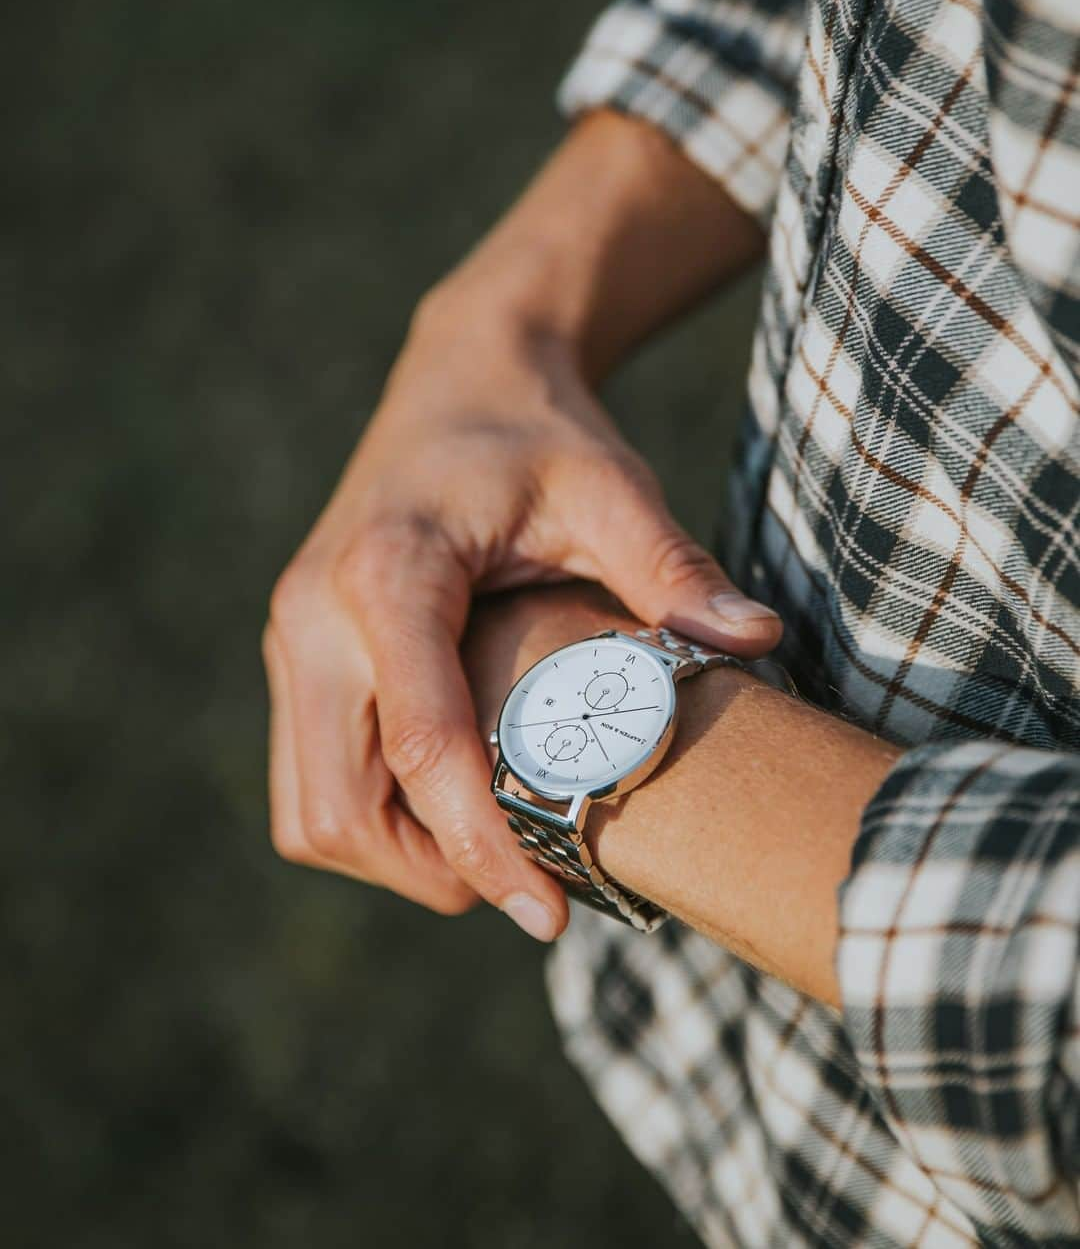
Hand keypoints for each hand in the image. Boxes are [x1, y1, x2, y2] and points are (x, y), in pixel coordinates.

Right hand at [263, 110, 777, 941]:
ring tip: (494, 849)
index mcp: (387, 574)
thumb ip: (672, 570)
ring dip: (397, 858)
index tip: (548, 918)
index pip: (424, 746)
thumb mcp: (608, 488)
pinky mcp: (295, 655)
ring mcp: (290, 639)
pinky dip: (373, 823)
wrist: (460, 377)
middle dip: (433, 871)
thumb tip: (757, 643)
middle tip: (530, 885)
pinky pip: (310, 783)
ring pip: (312, 812)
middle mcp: (312, 617)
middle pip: (343, 809)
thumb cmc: (537, 432)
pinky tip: (449, 806)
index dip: (484, 849)